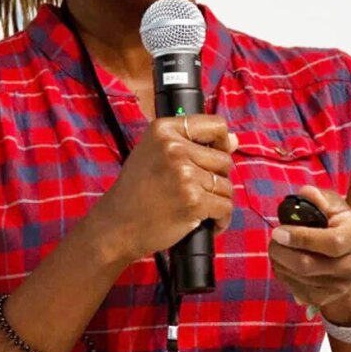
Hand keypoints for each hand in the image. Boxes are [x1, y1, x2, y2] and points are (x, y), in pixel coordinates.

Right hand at [92, 114, 237, 262]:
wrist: (116, 226)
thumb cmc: (136, 190)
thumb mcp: (155, 153)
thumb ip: (192, 143)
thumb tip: (234, 141)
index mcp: (164, 130)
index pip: (216, 125)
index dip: (222, 142)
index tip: (215, 155)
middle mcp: (174, 148)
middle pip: (224, 160)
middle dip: (217, 178)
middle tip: (196, 191)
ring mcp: (184, 174)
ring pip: (226, 186)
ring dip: (218, 201)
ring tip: (198, 208)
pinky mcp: (193, 201)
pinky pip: (225, 207)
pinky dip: (221, 219)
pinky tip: (206, 223)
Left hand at [268, 185, 350, 325]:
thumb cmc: (339, 226)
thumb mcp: (334, 206)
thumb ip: (320, 198)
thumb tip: (305, 194)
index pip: (332, 243)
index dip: (302, 238)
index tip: (279, 232)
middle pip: (309, 265)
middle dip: (282, 252)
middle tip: (272, 240)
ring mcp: (341, 286)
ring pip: (299, 278)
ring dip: (280, 263)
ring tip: (277, 250)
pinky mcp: (326, 298)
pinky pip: (297, 290)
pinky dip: (284, 276)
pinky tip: (283, 263)